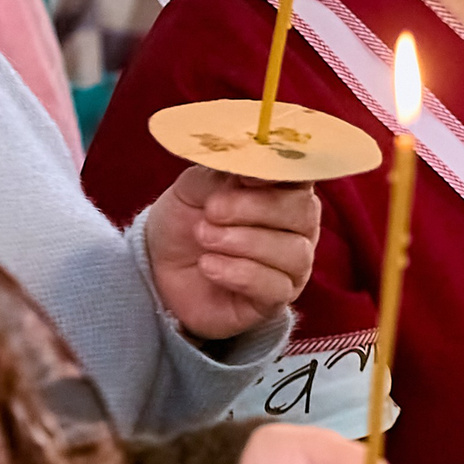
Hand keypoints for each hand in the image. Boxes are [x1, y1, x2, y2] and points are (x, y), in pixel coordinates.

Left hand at [144, 166, 320, 340]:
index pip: (303, 173)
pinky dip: (238, 273)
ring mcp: (292, 265)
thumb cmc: (187, 218)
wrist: (161, 267)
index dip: (281, 172)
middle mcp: (298, 226)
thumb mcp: (195, 185)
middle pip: (303, 212)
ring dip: (243, 242)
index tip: (245, 176)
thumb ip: (222, 170)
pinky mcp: (276, 299)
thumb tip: (247, 164)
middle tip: (212, 211)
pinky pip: (275, 287)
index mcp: (285, 188)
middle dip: (255, 209)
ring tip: (204, 237)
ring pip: (293, 252)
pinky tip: (208, 265)